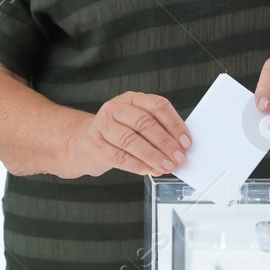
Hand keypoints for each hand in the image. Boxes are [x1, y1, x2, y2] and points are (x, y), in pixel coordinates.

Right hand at [64, 92, 191, 177]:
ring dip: (153, 156)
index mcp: (131, 99)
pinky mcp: (95, 145)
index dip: (174, 124)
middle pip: (144, 123)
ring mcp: (103, 126)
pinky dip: (138, 165)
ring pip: (131, 140)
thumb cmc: (116, 134)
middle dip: (165, 142)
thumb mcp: (135, 124)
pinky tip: (149, 170)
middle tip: (178, 157)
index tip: (186, 141)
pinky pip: (119, 157)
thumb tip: (179, 147)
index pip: (157, 105)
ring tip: (166, 166)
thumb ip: (156, 131)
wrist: (83, 144)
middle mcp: (116, 108)